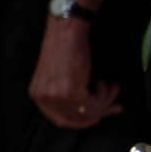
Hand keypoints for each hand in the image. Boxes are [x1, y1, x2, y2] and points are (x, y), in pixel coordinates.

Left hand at [29, 16, 121, 130]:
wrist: (67, 30)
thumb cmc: (65, 48)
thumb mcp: (60, 76)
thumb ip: (68, 96)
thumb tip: (93, 113)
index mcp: (37, 95)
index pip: (60, 120)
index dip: (82, 121)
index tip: (98, 117)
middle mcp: (44, 98)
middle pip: (77, 119)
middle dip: (98, 113)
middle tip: (113, 106)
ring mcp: (56, 96)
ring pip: (88, 112)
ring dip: (105, 101)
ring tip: (110, 87)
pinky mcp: (71, 92)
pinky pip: (95, 104)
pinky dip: (105, 94)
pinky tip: (104, 82)